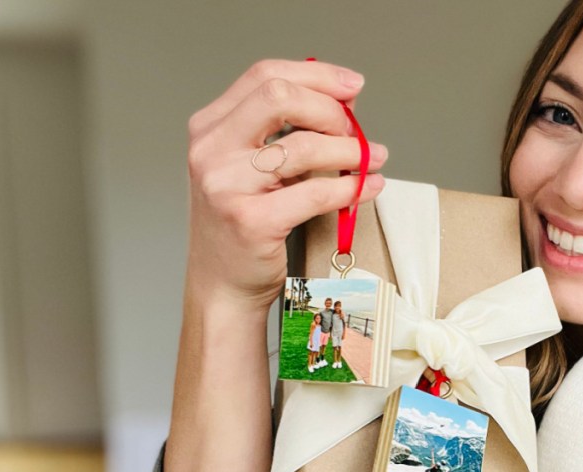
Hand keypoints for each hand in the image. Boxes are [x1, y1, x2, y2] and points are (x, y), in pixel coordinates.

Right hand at [185, 59, 387, 312]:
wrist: (222, 286)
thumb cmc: (242, 226)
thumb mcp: (252, 167)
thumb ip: (285, 131)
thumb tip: (345, 100)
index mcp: (209, 128)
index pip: (265, 76)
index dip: (316, 75)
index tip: (352, 86)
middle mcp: (210, 150)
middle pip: (279, 97)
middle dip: (330, 110)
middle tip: (357, 131)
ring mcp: (225, 185)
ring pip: (304, 146)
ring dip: (350, 152)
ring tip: (373, 160)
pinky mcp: (250, 220)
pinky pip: (315, 193)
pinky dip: (350, 188)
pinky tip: (367, 187)